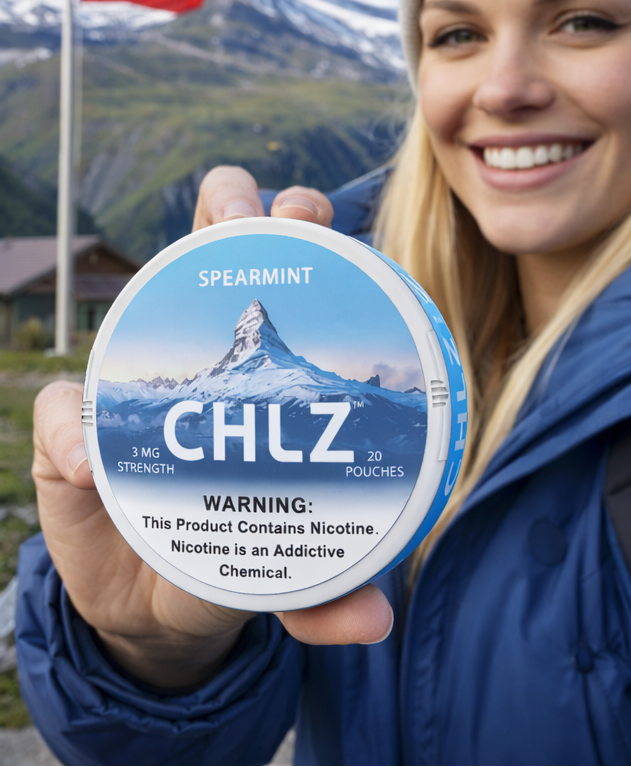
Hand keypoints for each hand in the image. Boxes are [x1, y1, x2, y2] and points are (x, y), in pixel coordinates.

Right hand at [32, 166, 389, 688]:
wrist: (156, 604)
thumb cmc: (234, 555)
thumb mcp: (285, 571)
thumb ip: (326, 595)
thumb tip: (375, 619)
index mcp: (264, 362)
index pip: (287, 274)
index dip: (302, 228)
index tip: (320, 218)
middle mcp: (197, 351)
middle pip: (211, 248)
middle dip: (232, 205)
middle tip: (252, 215)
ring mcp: (131, 384)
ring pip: (133, 301)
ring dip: (156, 273)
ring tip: (179, 271)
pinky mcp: (70, 434)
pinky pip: (61, 416)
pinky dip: (74, 433)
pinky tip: (91, 466)